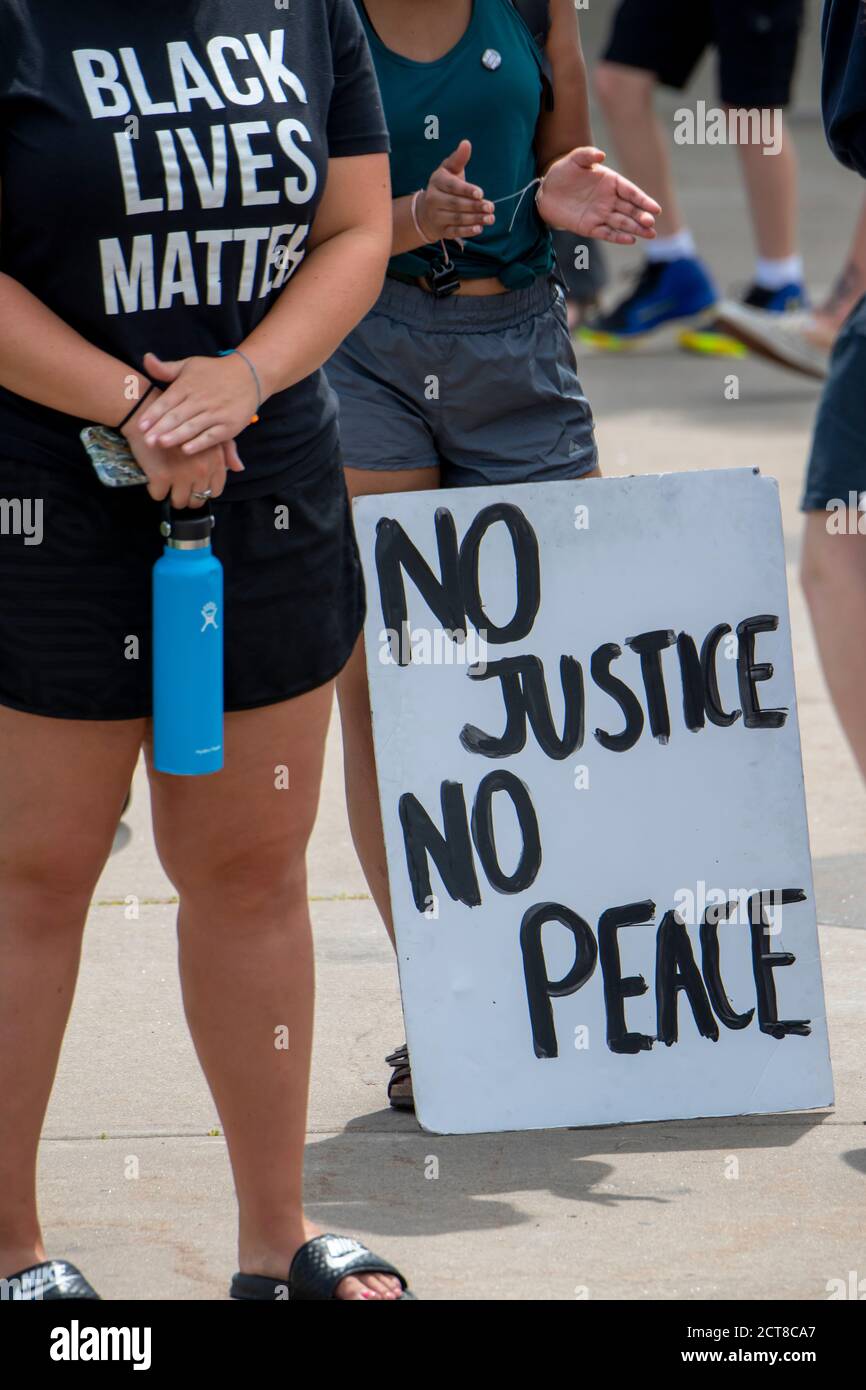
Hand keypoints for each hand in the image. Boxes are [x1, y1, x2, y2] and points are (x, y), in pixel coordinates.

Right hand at [122, 396, 243, 507]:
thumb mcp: (208, 429)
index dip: (204, 491)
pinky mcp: (160, 476)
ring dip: (172, 498)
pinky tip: (154, 481)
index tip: (195, 487)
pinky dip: (155, 491)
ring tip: (168, 488)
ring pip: (179, 502)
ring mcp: (181, 474)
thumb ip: (227, 451)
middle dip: (188, 497)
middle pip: (197, 500)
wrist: (146, 411)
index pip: (215, 490)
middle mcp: (201, 470)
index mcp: (214, 461)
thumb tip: (239, 468)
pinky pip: (158, 496)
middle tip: (179, 490)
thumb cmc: (180, 421)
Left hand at [136, 351, 261, 454]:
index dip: (153, 414)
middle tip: (146, 440)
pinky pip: (212, 436)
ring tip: (161, 444)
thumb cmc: (215, 372)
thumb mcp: (189, 365)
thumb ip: (166, 368)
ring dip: (176, 436)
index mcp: (188, 385)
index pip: (167, 401)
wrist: (250, 375)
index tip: (141, 426)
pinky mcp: (229, 425)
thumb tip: (146, 359)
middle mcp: (201, 399)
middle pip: (177, 416)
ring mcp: (216, 413)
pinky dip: (199, 443)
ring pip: (192, 426)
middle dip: (161, 428)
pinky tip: (186, 450)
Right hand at [416, 140, 495, 244]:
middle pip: (456, 204)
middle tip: (491, 207)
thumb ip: (458, 158)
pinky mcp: (441, 231)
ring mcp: (436, 216)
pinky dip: (467, 231)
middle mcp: (433, 199)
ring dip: (475, 219)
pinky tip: (479, 229)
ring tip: (490, 218)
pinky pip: (455, 232)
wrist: (426, 210)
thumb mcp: (449, 170)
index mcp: (436, 181)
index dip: (466, 190)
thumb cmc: (445, 186)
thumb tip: (466, 143)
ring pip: (457, 219)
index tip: (481, 193)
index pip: (452, 186)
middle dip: (474, 206)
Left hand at [536, 147, 660, 244]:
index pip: (631, 192)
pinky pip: (606, 233)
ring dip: (635, 229)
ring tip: (650, 234)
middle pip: (630, 210)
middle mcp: (610, 200)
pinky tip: (630, 240)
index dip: (643, 200)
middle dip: (641, 217)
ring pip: (622, 223)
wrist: (546, 190)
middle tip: (651, 223)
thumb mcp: (574, 159)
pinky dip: (618, 237)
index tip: (655, 208)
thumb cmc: (563, 172)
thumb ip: (587, 155)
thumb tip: (601, 154)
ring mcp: (601, 215)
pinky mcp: (590, 227)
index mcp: (611, 183)